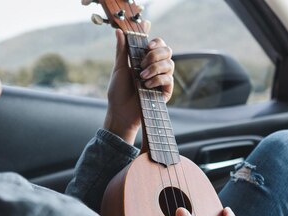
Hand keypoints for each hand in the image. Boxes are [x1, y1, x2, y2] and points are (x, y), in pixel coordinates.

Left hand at [104, 28, 174, 144]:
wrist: (121, 112)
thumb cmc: (118, 92)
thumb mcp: (119, 68)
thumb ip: (121, 50)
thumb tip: (118, 31)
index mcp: (145, 60)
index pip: (157, 44)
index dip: (156, 41)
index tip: (147, 45)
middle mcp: (156, 68)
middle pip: (167, 50)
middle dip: (155, 54)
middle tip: (142, 63)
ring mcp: (162, 79)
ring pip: (169, 63)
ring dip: (155, 67)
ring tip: (141, 77)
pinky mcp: (166, 91)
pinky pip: (168, 78)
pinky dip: (157, 79)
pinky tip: (146, 85)